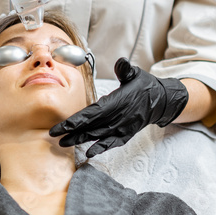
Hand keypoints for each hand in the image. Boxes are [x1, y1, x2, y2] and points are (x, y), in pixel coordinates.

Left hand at [49, 58, 188, 157]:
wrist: (161, 101)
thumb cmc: (144, 85)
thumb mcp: (135, 74)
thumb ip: (125, 69)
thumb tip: (120, 61)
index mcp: (118, 102)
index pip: (93, 113)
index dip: (76, 120)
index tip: (61, 125)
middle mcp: (119, 117)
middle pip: (91, 126)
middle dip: (72, 131)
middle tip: (54, 135)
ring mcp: (123, 128)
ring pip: (98, 136)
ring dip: (80, 140)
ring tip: (63, 143)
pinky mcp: (127, 135)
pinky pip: (111, 143)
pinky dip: (100, 148)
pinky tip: (88, 153)